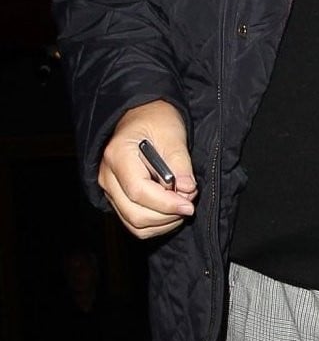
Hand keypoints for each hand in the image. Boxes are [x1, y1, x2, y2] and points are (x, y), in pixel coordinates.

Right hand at [98, 99, 196, 238]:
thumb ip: (179, 162)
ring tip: (182, 205)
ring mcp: (110, 190)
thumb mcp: (172, 133)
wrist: (142, 115)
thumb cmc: (156, 119)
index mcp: (118, 155)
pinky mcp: (117, 198)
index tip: (189, 204)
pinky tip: (171, 212)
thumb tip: (187, 189)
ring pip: (134, 223)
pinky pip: (134, 223)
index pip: (138, 191)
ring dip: (163, 222)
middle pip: (135, 213)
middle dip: (167, 215)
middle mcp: (108, 176)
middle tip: (189, 203)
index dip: (166, 203)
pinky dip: (155, 225)